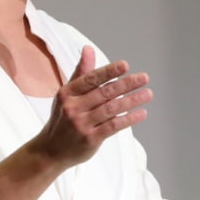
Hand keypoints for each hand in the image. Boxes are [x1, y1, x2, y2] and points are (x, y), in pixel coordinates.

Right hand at [30, 46, 151, 167]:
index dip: (109, 71)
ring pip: (111, 109)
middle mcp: (73, 107)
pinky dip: (129, 119)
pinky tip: (141, 113)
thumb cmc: (63, 118)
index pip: (91, 79)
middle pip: (104, 93)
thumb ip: (82, 73)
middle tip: (144, 78)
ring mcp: (82, 124)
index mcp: (67, 93)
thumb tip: (88, 48)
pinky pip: (113, 126)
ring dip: (132, 100)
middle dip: (127, 84)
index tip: (126, 65)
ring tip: (148, 94)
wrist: (50, 151)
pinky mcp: (91, 139)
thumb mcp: (68, 94)